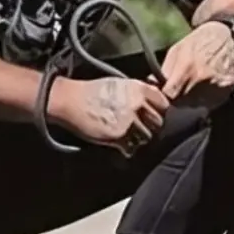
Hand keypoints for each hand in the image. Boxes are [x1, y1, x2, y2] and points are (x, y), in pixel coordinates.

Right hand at [53, 76, 169, 156]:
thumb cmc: (93, 91)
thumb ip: (139, 94)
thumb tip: (154, 104)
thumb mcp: (120, 84)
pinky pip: (131, 148)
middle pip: (158, 123)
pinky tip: (120, 145)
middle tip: (141, 129)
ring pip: (147, 137)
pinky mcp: (118, 136)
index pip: (164, 104)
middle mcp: (136, 104)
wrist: (70, 100)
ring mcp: (128, 121)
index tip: (154, 115)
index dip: (159, 111)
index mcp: (139, 89)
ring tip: (129, 137)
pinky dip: (127, 149)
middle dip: (151, 127)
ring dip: (139, 140)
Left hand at [158, 21, 233, 108]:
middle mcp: (201, 79)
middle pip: (182, 103)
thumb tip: (152, 85)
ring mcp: (216, 87)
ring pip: (195, 105)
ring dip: (192, 99)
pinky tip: (206, 86)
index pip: (169, 95)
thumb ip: (165, 70)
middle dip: (178, 98)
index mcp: (186, 68)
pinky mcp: (226, 92)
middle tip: (181, 87)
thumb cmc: (199, 41)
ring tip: (195, 85)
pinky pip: (210, 104)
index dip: (165, 96)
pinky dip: (206, 99)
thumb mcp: (177, 50)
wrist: (227, 37)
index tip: (165, 93)